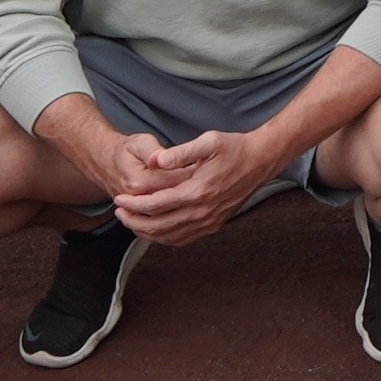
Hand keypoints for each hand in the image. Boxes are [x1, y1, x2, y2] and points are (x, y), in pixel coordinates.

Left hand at [112, 127, 284, 245]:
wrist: (262, 160)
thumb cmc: (235, 147)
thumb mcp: (209, 141)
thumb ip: (180, 152)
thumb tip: (155, 160)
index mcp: (198, 191)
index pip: (155, 205)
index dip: (133, 204)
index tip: (119, 199)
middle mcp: (202, 211)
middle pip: (157, 225)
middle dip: (133, 220)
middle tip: (119, 212)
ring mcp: (209, 221)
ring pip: (168, 236)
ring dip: (145, 231)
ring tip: (132, 220)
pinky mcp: (214, 225)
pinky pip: (182, 239)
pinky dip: (163, 238)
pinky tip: (155, 228)